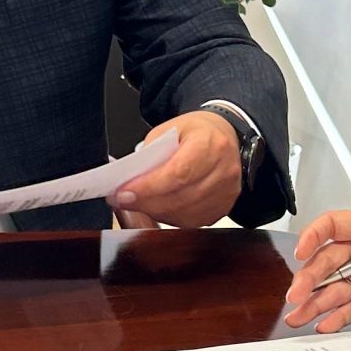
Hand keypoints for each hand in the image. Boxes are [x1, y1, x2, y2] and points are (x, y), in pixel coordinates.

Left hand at [113, 111, 243, 228]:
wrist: (223, 136)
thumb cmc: (197, 132)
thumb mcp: (170, 129)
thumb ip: (152, 153)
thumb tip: (132, 180)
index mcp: (210, 144)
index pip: (178, 173)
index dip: (149, 187)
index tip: (124, 193)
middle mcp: (223, 170)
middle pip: (181, 197)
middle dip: (146, 202)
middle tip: (123, 200)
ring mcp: (227, 192)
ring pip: (185, 214)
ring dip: (156, 211)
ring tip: (138, 202)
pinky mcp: (223, 207)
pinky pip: (192, 222)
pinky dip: (170, 217)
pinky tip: (158, 207)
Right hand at [284, 208, 350, 330]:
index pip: (336, 225)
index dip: (314, 236)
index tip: (301, 252)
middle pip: (330, 260)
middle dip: (311, 279)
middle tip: (297, 297)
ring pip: (337, 286)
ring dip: (318, 302)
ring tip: (301, 317)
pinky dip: (340, 315)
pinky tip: (327, 324)